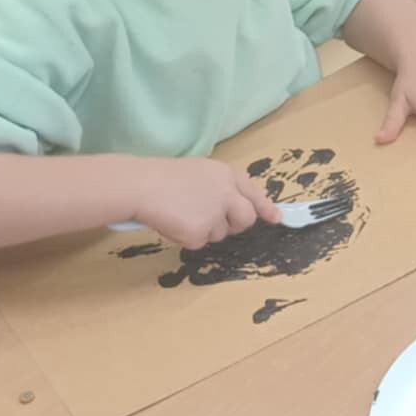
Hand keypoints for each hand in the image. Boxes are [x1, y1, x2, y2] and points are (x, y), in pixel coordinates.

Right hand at [132, 157, 281, 246]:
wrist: (140, 185)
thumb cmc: (160, 177)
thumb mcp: (197, 172)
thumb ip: (217, 187)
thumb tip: (229, 207)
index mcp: (225, 175)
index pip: (252, 192)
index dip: (264, 206)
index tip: (275, 218)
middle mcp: (227, 193)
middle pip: (245, 219)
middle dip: (233, 225)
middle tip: (210, 223)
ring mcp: (216, 213)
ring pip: (220, 233)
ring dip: (203, 230)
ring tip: (179, 214)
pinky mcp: (201, 231)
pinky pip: (198, 243)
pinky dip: (185, 238)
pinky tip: (171, 223)